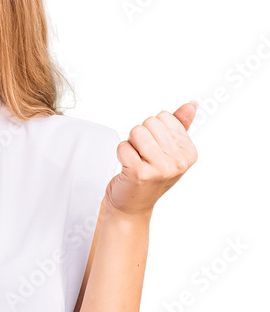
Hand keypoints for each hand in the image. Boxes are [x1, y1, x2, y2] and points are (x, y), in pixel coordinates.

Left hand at [105, 101, 198, 216]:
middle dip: (141, 136)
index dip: (153, 130)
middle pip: (150, 122)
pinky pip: (123, 146)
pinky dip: (121, 154)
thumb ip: (180, 126)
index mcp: (189, 153)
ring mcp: (160, 169)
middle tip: (143, 156)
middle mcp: (178, 162)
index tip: (155, 150)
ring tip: (136, 160)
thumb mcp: (169, 152)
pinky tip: (127, 168)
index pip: (165, 117)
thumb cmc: (149, 177)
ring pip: (136, 132)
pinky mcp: (139, 173)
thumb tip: (192, 104)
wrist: (132, 207)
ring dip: (131, 144)